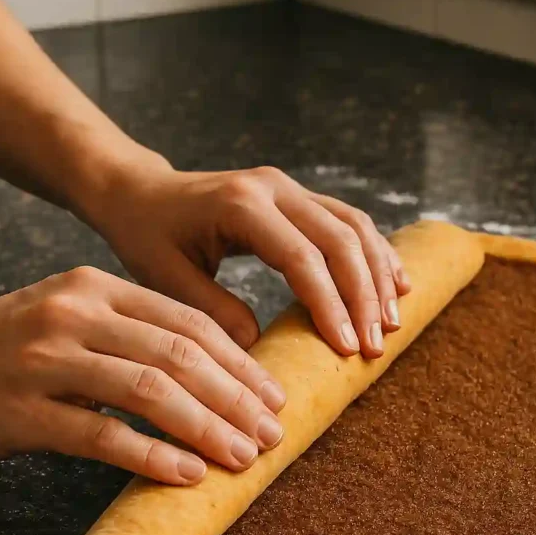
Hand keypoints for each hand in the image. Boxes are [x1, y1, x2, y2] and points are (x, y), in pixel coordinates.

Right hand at [0, 267, 287, 483]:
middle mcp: (72, 314)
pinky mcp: (22, 411)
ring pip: (148, 392)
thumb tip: (220, 379)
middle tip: (272, 434)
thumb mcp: (72, 324)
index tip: (275, 396)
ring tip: (243, 457)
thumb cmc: (13, 355)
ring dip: (206, 428)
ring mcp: (44, 360)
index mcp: (94, 287)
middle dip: (235, 398)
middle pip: (178, 355)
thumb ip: (134, 336)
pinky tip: (188, 475)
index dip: (239, 362)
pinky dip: (152, 456)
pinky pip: (101, 435)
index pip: (187, 321)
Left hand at [93, 162, 410, 358]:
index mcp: (240, 204)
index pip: (302, 257)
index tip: (348, 347)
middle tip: (376, 345)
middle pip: (340, 239)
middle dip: (364, 295)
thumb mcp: (164, 277)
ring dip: (378, 275)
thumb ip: (212, 310)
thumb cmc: (147, 236)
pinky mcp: (297, 195)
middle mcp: (272, 186)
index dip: (330, 304)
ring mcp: (289, 186)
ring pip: (354, 226)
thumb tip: (260, 348)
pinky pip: (349, 221)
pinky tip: (396, 284)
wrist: (140, 193)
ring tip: (392, 323)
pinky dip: (375, 253)